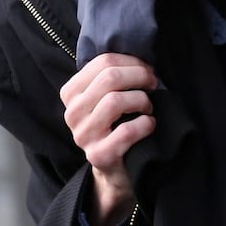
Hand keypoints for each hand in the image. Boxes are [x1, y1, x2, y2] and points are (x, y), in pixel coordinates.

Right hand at [60, 53, 158, 225]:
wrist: (117, 167)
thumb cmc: (118, 123)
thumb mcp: (110, 96)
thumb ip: (116, 75)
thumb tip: (143, 58)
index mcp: (71, 93)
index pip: (103, 61)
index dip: (133, 62)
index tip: (147, 70)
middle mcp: (72, 113)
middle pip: (110, 77)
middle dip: (140, 76)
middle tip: (154, 85)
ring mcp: (83, 135)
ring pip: (116, 101)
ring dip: (142, 100)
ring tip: (148, 107)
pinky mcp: (99, 155)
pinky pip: (127, 130)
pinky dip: (146, 123)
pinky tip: (149, 124)